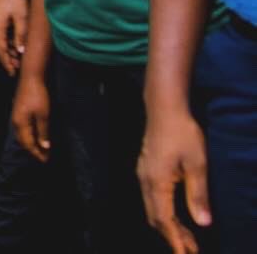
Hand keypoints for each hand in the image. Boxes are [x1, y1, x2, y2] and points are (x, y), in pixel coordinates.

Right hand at [0, 0, 27, 74]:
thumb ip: (20, 35)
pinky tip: (11, 43)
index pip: (0, 52)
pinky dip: (1, 43)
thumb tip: (20, 51)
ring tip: (15, 56)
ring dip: (3, 52)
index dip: (6, 63)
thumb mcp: (22, 17)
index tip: (12, 72)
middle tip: (15, 67)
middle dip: (4, 60)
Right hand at [11, 75, 51, 162]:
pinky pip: (22, 129)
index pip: (28, 144)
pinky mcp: (18, 112)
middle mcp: (16, 122)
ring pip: (22, 136)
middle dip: (33, 151)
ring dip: (31, 144)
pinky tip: (35, 136)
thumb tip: (45, 147)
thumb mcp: (43, 115)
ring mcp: (16, 117)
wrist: (31, 78)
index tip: (46, 161)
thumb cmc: (38, 96)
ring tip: (41, 149)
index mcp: (21, 124)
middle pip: (23, 142)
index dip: (37, 154)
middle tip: (45, 157)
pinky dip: (29, 136)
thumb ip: (43, 132)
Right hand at [138, 108, 210, 252]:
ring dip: (168, 225)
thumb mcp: (197, 164)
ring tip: (187, 238)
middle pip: (155, 218)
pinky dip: (164, 213)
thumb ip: (198, 195)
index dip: (176, 240)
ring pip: (152, 209)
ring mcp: (143, 175)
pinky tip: (176, 215)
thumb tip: (204, 224)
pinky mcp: (146, 169)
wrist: (164, 107)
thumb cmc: (183, 133)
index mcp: (157, 183)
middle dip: (173, 237)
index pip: (164, 220)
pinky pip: (152, 199)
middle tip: (191, 250)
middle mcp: (145, 181)